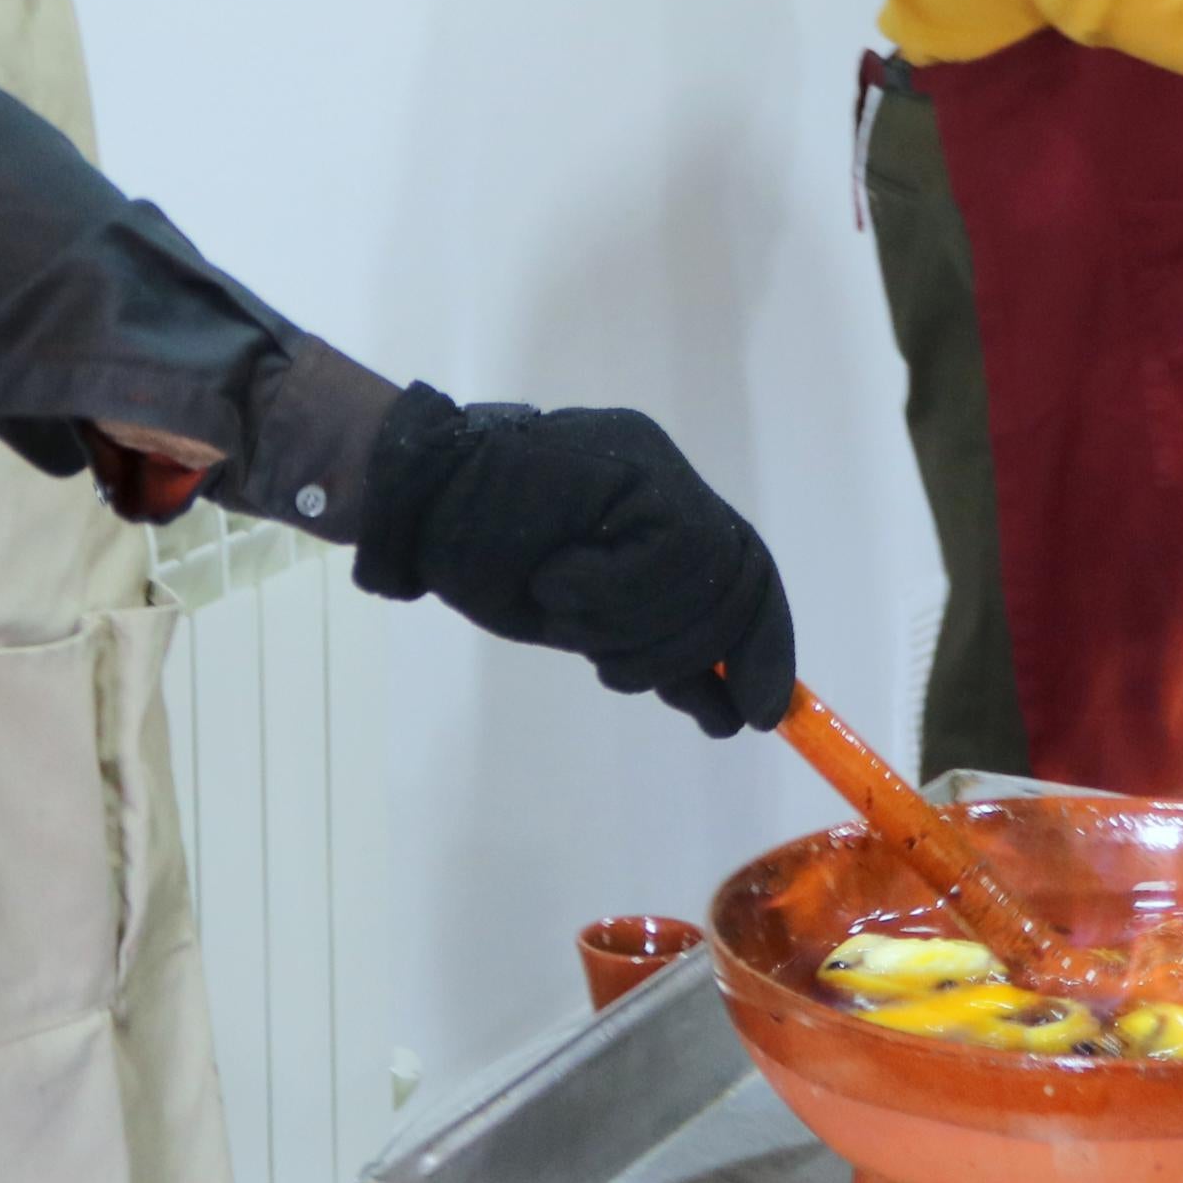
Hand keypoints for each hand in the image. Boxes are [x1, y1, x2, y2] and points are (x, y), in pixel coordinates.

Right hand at [349, 388, 798, 736]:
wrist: (418, 498)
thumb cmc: (487, 556)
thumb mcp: (589, 624)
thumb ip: (657, 651)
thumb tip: (729, 711)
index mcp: (669, 516)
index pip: (745, 581)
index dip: (763, 652)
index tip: (756, 716)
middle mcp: (673, 485)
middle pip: (736, 585)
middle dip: (688, 652)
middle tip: (616, 669)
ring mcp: (657, 469)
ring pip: (701, 577)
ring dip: (628, 623)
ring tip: (560, 613)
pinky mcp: (634, 465)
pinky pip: (664, 553)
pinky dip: (605, 588)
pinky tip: (553, 580)